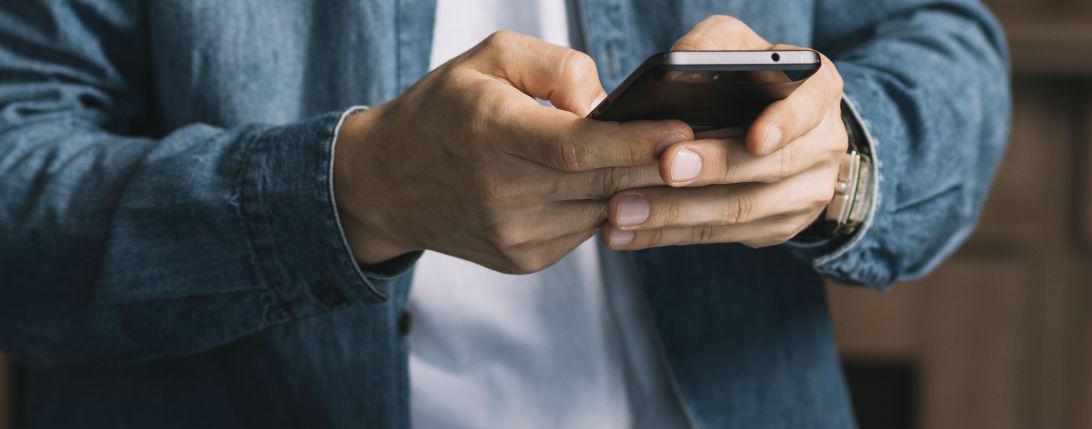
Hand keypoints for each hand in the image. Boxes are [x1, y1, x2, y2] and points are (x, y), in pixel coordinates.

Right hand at [335, 31, 692, 272]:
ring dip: (640, 188)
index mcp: (490, 132)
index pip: (577, 146)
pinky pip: (585, 230)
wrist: (386, 182)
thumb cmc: (447, 108)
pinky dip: (606, 205)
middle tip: (705, 147)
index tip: (683, 130)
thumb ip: (555, 65)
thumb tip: (607, 102)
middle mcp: (500, 190)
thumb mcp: (490, 58)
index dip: (635, 142)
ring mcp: (512, 233)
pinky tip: (616, 184)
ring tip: (669, 162)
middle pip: (600, 182)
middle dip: (657, 166)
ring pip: (602, 209)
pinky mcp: (522, 259)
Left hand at [603, 15, 849, 249]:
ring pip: (742, 210)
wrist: (779, 129)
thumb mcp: (737, 46)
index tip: (755, 139)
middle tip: (666, 167)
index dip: (786, 123)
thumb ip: (713, 46)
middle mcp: (822, 145)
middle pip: (771, 166)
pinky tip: (628, 232)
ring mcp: (805, 193)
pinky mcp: (778, 227)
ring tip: (623, 210)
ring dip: (677, 213)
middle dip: (715, 168)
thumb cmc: (749, 79)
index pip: (811, 105)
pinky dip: (670, 235)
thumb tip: (679, 63)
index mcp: (819, 91)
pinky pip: (721, 236)